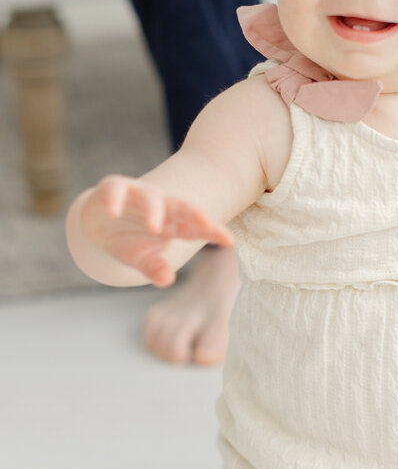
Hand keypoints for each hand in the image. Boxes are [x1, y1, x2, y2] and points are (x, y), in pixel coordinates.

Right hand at [79, 175, 232, 287]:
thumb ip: (155, 268)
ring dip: (154, 210)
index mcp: (172, 222)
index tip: (229, 240)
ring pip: (150, 198)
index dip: (212, 231)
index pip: (195, 227)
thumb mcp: (141, 259)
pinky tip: (114, 211)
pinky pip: (116, 190)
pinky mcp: (113, 188)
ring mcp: (137, 194)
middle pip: (180, 207)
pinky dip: (115, 200)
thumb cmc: (127, 240)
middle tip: (206, 222)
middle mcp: (160, 204)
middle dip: (193, 213)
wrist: (97, 222)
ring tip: (154, 227)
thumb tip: (167, 280)